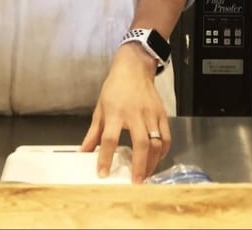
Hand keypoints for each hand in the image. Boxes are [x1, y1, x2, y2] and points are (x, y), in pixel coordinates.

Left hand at [80, 43, 169, 183]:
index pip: (110, 139)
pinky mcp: (162, 113)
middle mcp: (135, 113)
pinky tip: (157, 159)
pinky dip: (164, 150)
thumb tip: (84, 152)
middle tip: (136, 182)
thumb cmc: (115, 88)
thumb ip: (93, 133)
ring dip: (152, 161)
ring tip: (146, 174)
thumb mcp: (100, 108)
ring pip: (156, 141)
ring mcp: (151, 113)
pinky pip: (167, 136)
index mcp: (116, 112)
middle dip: (139, 165)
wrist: (134, 68)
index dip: (105, 157)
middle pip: (140, 143)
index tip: (103, 173)